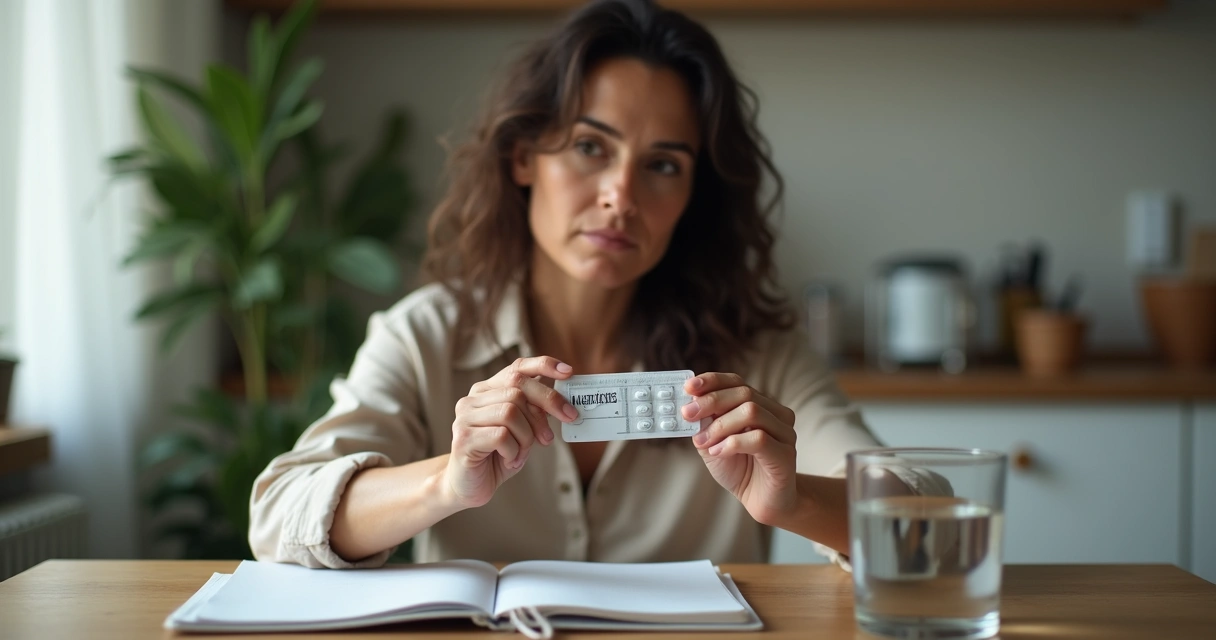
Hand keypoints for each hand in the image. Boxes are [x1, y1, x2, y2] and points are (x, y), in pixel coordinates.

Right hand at [445, 356, 578, 508]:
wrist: (468, 487)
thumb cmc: (497, 457)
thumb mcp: (522, 431)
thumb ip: (534, 412)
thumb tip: (561, 401)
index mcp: (487, 391)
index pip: (516, 368)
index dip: (543, 365)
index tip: (568, 372)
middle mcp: (473, 399)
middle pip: (517, 388)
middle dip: (548, 404)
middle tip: (566, 421)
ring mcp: (465, 417)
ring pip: (510, 411)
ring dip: (527, 436)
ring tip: (522, 452)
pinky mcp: (464, 438)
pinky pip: (501, 435)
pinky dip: (514, 451)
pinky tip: (509, 460)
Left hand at [684, 372, 797, 526]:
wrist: (762, 502)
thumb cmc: (739, 470)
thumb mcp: (712, 443)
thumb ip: (704, 425)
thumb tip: (689, 406)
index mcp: (759, 405)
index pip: (737, 382)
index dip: (712, 381)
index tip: (688, 387)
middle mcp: (776, 414)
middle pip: (744, 393)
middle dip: (711, 402)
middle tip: (688, 414)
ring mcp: (784, 432)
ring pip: (752, 412)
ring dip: (720, 425)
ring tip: (703, 442)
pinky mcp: (786, 454)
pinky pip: (759, 439)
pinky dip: (732, 443)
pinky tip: (718, 452)